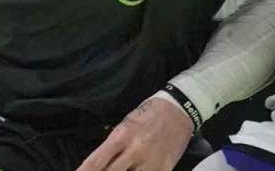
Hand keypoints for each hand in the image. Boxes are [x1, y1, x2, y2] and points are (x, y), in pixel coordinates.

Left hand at [76, 96, 193, 170]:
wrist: (179, 110)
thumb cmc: (148, 115)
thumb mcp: (125, 125)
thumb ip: (111, 148)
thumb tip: (96, 168)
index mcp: (122, 136)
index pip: (95, 163)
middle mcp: (135, 150)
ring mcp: (151, 162)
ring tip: (121, 169)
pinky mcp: (164, 169)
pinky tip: (137, 170)